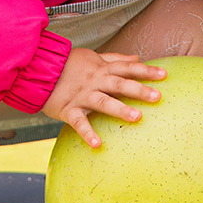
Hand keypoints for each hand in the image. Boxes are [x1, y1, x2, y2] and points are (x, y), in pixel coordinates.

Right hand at [42, 48, 166, 147]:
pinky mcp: (68, 109)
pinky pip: (79, 122)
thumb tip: (137, 58)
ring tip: (137, 117)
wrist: (38, 68)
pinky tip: (98, 144)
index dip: (146, 71)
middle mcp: (95, 81)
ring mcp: (82, 95)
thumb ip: (115, 58)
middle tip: (158, 97)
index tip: (164, 75)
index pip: (127, 68)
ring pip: (103, 101)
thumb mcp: (93, 57)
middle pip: (119, 84)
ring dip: (120, 109)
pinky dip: (88, 133)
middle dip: (139, 90)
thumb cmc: (68, 64)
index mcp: (101, 68)